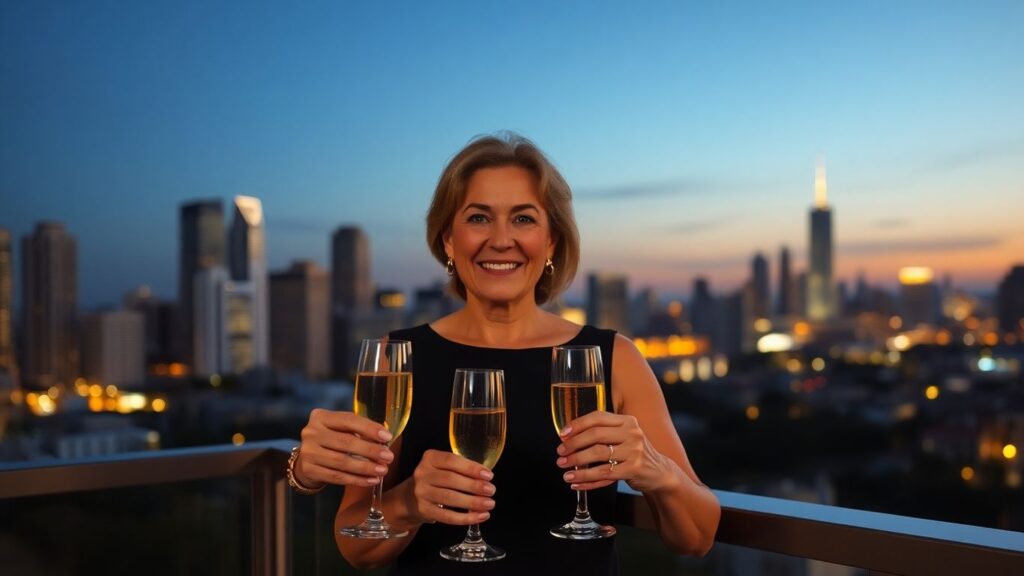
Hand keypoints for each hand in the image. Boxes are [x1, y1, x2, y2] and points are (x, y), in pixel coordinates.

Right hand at [294, 408, 394, 488]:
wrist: (308, 459)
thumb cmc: (331, 441)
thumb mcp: (340, 429)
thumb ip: (358, 430)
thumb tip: (385, 438)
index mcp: (321, 417)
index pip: (348, 420)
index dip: (369, 428)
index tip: (387, 437)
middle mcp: (311, 432)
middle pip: (346, 442)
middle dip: (370, 450)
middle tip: (388, 457)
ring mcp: (308, 452)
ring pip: (342, 462)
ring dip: (365, 468)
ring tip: (382, 470)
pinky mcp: (309, 470)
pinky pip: (337, 477)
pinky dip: (356, 480)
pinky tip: (370, 480)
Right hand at [406, 449, 495, 525]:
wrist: (410, 498)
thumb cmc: (435, 479)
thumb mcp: (443, 467)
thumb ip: (461, 469)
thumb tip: (486, 478)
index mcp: (430, 458)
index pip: (452, 460)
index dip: (471, 468)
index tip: (489, 475)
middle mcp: (422, 473)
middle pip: (451, 479)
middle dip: (474, 486)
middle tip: (491, 490)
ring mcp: (421, 492)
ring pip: (450, 498)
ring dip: (472, 502)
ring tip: (489, 504)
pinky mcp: (423, 510)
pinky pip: (446, 516)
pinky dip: (465, 518)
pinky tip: (480, 516)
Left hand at [556, 411, 676, 492]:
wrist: (660, 472)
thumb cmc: (635, 453)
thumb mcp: (624, 437)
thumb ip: (603, 433)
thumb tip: (569, 436)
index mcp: (627, 421)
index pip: (597, 417)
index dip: (577, 424)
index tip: (562, 434)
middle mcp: (632, 433)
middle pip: (595, 435)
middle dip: (573, 444)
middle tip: (560, 453)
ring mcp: (635, 451)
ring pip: (598, 455)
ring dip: (577, 462)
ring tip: (564, 469)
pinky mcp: (634, 469)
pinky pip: (604, 474)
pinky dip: (587, 479)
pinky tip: (575, 482)